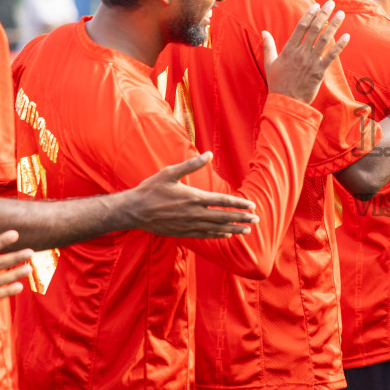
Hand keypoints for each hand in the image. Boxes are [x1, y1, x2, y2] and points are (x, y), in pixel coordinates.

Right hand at [126, 153, 258, 238]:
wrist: (133, 211)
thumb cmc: (151, 189)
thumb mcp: (169, 172)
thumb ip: (191, 164)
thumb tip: (208, 154)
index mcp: (193, 198)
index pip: (222, 202)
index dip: (238, 205)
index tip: (252, 206)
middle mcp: (194, 214)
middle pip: (223, 217)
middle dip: (241, 219)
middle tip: (255, 221)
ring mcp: (188, 225)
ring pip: (216, 228)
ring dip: (233, 229)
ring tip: (246, 231)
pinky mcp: (182, 233)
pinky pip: (204, 236)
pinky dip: (217, 235)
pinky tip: (226, 235)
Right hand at [265, 0, 348, 103]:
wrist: (286, 103)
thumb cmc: (277, 84)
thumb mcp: (269, 63)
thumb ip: (268, 46)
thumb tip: (264, 32)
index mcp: (288, 50)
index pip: (300, 28)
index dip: (309, 15)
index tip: (316, 6)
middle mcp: (300, 54)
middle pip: (314, 30)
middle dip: (323, 15)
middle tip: (331, 3)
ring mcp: (310, 62)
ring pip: (324, 40)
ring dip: (334, 26)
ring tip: (341, 14)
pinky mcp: (319, 72)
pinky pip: (331, 56)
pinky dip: (339, 46)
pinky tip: (346, 36)